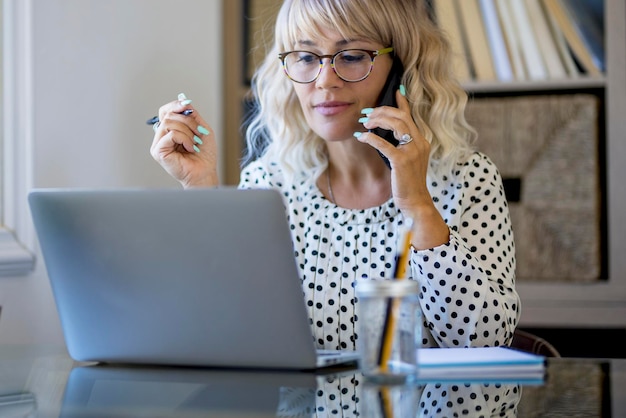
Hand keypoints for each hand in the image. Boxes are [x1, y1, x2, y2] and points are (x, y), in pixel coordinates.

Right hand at [150, 93, 218, 187]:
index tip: (187, 104)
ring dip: (187, 131)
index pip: (166, 111)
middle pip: (169, 115)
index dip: (175, 105)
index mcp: (170, 130)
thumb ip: (192, 115)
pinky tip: (190, 148)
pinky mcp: (158, 151)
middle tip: (199, 133)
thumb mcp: (201, 129)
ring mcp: (158, 144)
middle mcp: (162, 136)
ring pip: (169, 123)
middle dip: (188, 121)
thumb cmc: (204, 155)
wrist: (206, 171)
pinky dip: (184, 139)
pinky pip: (170, 135)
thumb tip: (184, 101)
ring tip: (194, 143)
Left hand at [355, 89, 449, 247]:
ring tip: (364, 123)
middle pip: (401, 116)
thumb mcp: (407, 161)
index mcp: (421, 141)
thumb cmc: (408, 183)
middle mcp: (420, 143)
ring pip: (395, 125)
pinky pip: (384, 144)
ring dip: (377, 120)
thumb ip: (401, 146)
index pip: (411, 116)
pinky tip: (361, 137)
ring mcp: (412, 151)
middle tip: (367, 114)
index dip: (403, 102)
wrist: (416, 202)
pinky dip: (371, 138)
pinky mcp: (402, 161)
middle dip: (382, 111)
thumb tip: (383, 134)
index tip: (396, 89)